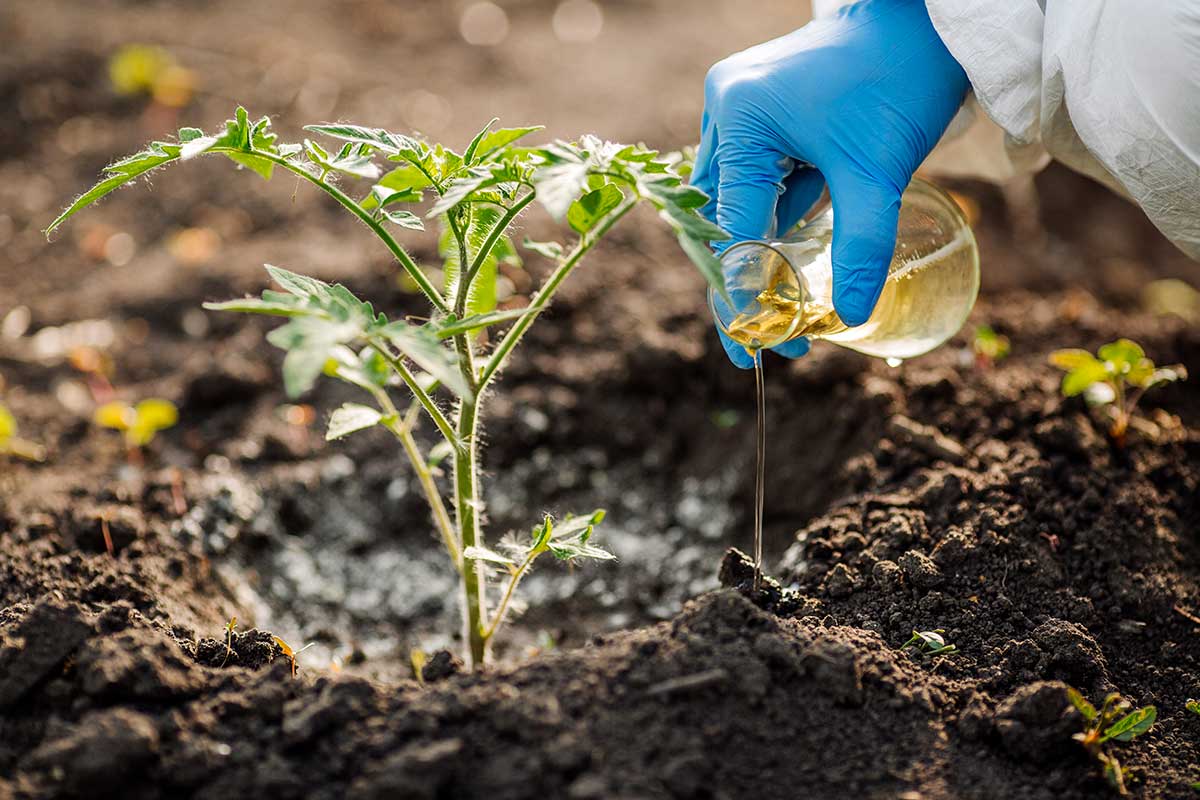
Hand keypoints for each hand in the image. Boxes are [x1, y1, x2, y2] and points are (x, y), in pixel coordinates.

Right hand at [694, 0, 968, 367]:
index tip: (765, 342)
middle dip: (747, 280)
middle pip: (720, 217)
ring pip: (735, 202)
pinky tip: (799, 250)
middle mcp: (724, 109)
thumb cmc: (898, 81)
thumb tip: (851, 316)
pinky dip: (776, 217)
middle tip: (770, 341)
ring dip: (762, 249)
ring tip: (790, 305)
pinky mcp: (756, 111)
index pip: (732, 224)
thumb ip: (860, 246)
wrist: (919, 24)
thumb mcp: (877, 173)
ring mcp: (736, 108)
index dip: (747, 289)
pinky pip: (754, 180)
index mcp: (742, 116)